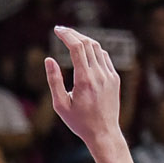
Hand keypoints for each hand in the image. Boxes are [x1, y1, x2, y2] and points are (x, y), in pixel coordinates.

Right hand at [44, 27, 122, 149]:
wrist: (104, 133)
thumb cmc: (79, 121)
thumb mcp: (60, 104)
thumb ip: (54, 80)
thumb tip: (48, 59)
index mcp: (84, 80)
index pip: (77, 48)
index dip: (67, 35)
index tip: (56, 29)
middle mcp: (99, 74)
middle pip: (88, 44)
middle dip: (74, 34)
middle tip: (61, 30)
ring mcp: (109, 75)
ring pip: (97, 48)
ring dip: (84, 40)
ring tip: (71, 39)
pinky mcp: (114, 78)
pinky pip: (104, 58)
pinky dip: (93, 50)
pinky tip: (85, 52)